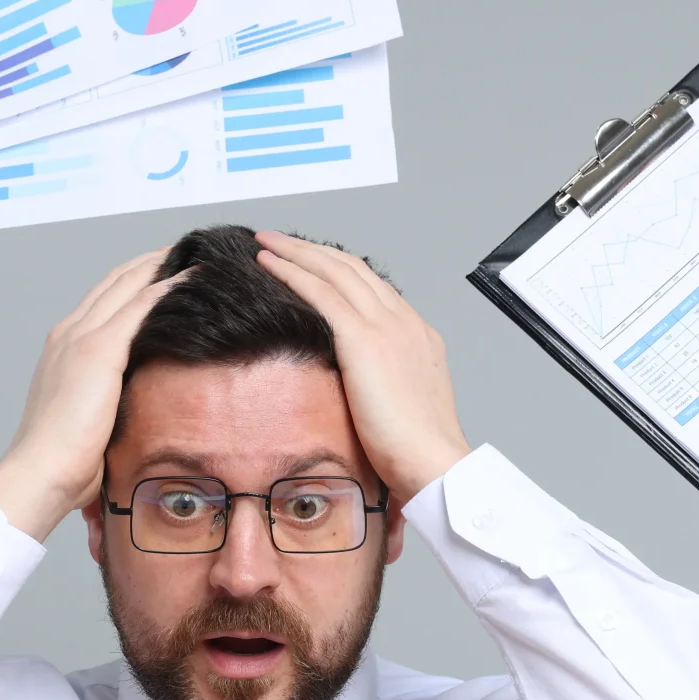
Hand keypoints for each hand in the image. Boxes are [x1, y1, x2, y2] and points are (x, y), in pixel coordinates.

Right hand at [0, 250, 177, 537]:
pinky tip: (192, 278)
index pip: (104, 299)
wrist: (39, 473)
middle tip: (186, 250)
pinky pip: (139, 306)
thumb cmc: (64, 463)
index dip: (134, 279)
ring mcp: (80, 338)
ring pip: (128, 284)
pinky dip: (167, 288)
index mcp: (64, 348)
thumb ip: (110, 401)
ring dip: (163, 265)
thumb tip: (141, 406)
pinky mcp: (97, 351)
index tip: (164, 270)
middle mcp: (69, 333)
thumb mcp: (91, 421)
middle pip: (116, 281)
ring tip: (196, 255)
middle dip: (151, 262)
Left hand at [253, 232, 470, 496]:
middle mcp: (403, 321)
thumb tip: (355, 386)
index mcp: (416, 334)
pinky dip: (293, 272)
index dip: (337, 270)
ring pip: (335, 271)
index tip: (311, 264)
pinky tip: (270, 264)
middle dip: (313, 250)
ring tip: (268, 242)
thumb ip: (380, 383)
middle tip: (280, 240)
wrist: (431, 459)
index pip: (372, 288)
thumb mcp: (401, 404)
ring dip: (297, 251)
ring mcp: (386, 326)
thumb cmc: (414, 449)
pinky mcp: (363, 339)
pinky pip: (321, 292)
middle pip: (352, 269)